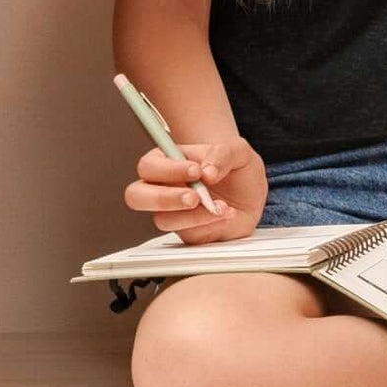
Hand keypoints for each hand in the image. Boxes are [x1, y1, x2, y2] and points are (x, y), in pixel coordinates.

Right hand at [124, 136, 267, 244]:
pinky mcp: (186, 232)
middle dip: (164, 198)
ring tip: (219, 207)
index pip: (149, 166)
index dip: (167, 170)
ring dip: (192, 216)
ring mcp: (172, 213)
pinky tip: (226, 214)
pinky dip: (209, 225)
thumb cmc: (235, 168)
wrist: (250, 193)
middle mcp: (163, 187)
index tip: (196, 170)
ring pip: (161, 220)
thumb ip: (222, 154)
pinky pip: (187, 235)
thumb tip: (207, 172)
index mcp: (167, 161)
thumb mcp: (237, 151)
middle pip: (136, 196)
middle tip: (194, 197)